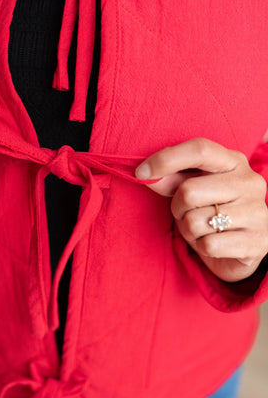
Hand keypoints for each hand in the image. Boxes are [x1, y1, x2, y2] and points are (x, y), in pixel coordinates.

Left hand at [135, 138, 267, 281]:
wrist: (243, 247)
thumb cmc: (211, 210)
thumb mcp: (191, 189)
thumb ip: (169, 179)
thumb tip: (144, 174)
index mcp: (234, 161)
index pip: (200, 150)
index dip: (166, 159)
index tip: (141, 172)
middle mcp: (250, 182)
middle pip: (189, 191)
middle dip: (177, 207)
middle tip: (186, 213)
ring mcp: (258, 212)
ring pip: (195, 221)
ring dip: (189, 230)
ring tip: (202, 229)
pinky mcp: (257, 242)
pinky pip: (209, 245)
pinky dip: (202, 247)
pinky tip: (213, 244)